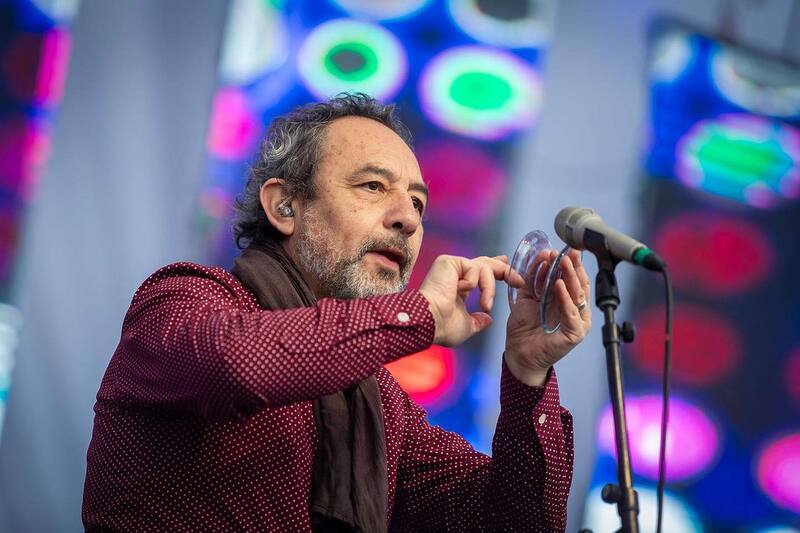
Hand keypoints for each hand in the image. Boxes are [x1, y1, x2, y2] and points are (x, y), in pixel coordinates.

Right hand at [419, 255, 524, 346]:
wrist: (430, 321)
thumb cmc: (442, 327)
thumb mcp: (466, 326)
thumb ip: (477, 321)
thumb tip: (487, 320)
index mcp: (459, 287)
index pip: (480, 273)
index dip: (496, 270)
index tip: (508, 267)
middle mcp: (455, 274)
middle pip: (485, 263)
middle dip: (504, 270)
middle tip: (519, 280)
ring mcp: (452, 266)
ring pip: (484, 268)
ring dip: (489, 288)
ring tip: (486, 305)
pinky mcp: (449, 261)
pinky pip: (474, 268)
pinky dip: (474, 282)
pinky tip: (459, 290)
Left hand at [505, 249, 591, 385]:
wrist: (519, 353)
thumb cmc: (524, 327)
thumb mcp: (527, 297)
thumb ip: (534, 278)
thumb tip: (543, 255)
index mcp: (567, 300)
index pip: (573, 278)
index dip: (570, 263)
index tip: (564, 249)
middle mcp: (576, 310)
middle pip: (579, 284)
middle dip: (573, 266)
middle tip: (567, 252)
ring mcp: (578, 322)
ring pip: (578, 295)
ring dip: (569, 277)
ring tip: (562, 262)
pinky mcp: (574, 334)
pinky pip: (571, 313)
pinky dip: (565, 299)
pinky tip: (558, 285)